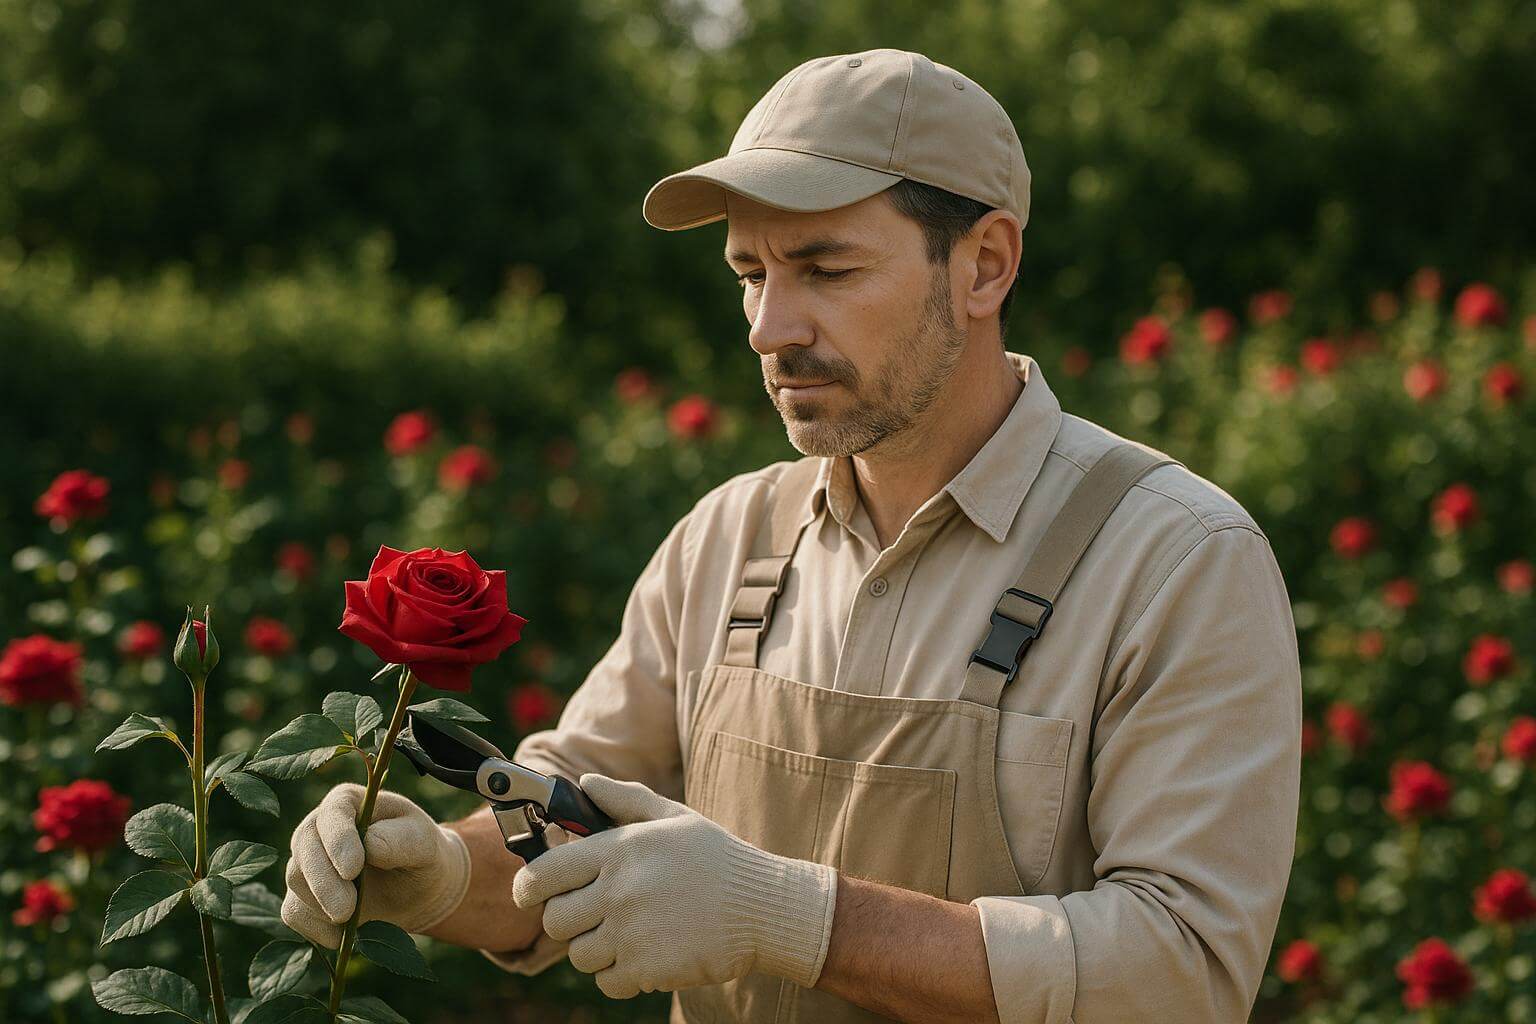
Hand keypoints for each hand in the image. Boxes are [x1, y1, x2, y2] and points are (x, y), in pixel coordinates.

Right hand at [281, 782, 470, 947]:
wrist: (417, 889)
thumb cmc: (422, 855)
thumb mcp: (425, 844)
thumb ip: (402, 840)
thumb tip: (370, 844)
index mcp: (350, 802)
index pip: (332, 814)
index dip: (338, 841)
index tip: (352, 870)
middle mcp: (320, 827)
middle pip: (304, 847)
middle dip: (324, 882)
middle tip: (346, 910)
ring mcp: (307, 861)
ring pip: (296, 880)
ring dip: (321, 905)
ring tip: (352, 918)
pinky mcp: (303, 895)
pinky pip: (294, 911)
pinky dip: (315, 928)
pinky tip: (341, 935)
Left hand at [511, 773, 837, 998]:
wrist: (763, 907)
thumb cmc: (716, 859)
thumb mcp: (673, 817)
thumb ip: (624, 799)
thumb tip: (585, 783)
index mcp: (620, 850)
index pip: (545, 872)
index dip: (529, 886)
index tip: (531, 893)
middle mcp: (619, 890)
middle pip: (555, 920)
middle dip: (568, 921)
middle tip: (594, 915)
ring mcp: (631, 932)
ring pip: (579, 954)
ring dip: (596, 949)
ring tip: (629, 935)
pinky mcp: (646, 969)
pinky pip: (607, 981)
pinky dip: (621, 975)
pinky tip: (648, 954)